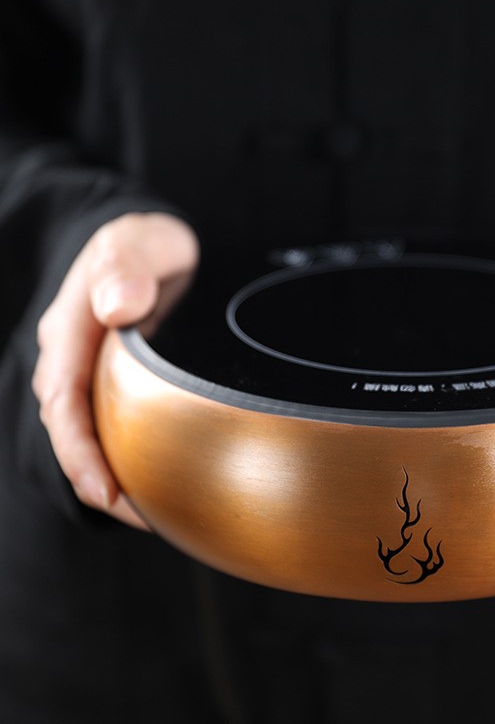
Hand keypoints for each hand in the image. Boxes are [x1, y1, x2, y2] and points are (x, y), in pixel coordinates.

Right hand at [32, 212, 199, 527]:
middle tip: (140, 519)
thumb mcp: (141, 240)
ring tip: (155, 515)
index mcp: (71, 327)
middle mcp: (74, 358)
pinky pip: (115, 425)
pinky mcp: (117, 383)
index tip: (106, 491)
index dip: (80, 451)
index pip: (64, 400)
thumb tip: (117, 307)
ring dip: (116, 475)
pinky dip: (132, 456)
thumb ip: (128, 264)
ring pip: (94, 434)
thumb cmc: (147, 246)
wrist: (154, 249)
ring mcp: (94, 373)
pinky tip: (163, 481)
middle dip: (96, 478)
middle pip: (73, 430)